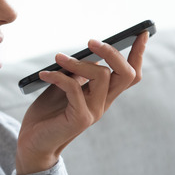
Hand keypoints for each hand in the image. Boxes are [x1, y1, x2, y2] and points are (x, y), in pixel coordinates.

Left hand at [15, 31, 148, 174]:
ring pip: (102, 76)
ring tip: (57, 58)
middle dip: (112, 53)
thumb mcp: (62, 86)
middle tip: (90, 42)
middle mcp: (103, 103)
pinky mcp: (79, 119)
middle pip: (126, 74)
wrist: (33, 143)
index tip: (142, 32)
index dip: (138, 53)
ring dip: (78, 62)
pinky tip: (44, 74)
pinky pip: (74, 88)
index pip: (130, 74)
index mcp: (103, 95)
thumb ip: (76, 72)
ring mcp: (93, 112)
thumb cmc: (47, 113)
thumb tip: (84, 51)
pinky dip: (58, 76)